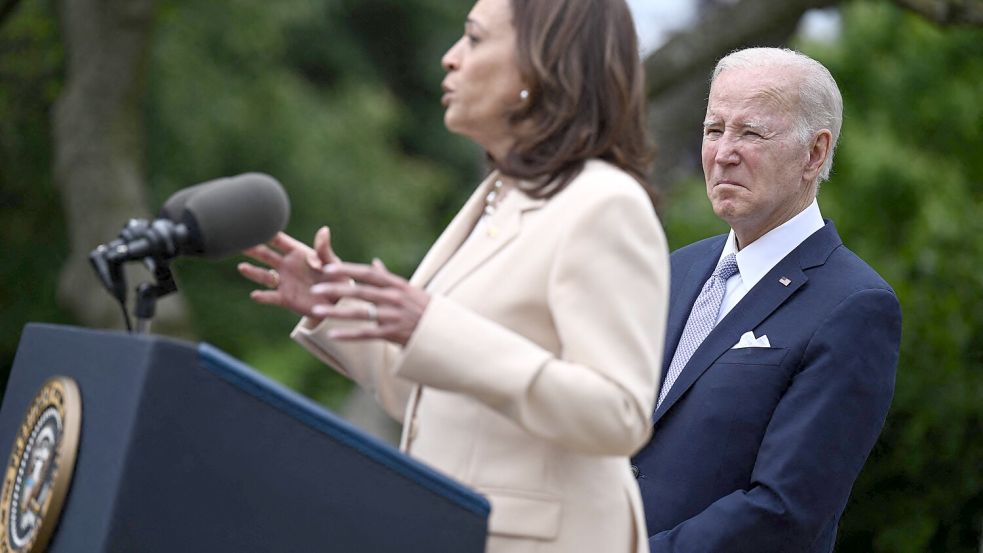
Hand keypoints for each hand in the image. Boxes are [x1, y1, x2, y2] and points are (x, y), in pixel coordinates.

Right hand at [238, 227, 344, 318]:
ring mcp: (284, 282)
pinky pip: (271, 297)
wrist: (337, 302)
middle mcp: (287, 266)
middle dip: (253, 249)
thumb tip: (324, 230)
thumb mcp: (333, 263)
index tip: (252, 224)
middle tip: (239, 242)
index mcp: (298, 253)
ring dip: (253, 272)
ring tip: (242, 268)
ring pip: (264, 276)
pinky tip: (255, 295)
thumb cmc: (337, 277)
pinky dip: (263, 297)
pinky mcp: (285, 298)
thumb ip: (324, 249)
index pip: (279, 241)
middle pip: (265, 255)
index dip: (266, 232)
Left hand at [309, 259, 429, 345]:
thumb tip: (374, 262)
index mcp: (396, 285)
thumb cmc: (424, 308)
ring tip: (316, 311)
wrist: (443, 331)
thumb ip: (388, 277)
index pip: (368, 274)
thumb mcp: (409, 289)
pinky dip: (349, 334)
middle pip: (360, 291)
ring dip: (336, 312)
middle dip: (336, 289)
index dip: (347, 270)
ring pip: (360, 313)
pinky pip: (367, 334)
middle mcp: (394, 298)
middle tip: (315, 289)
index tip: (327, 268)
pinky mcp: (393, 334)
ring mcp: (393, 316)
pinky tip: (333, 334)